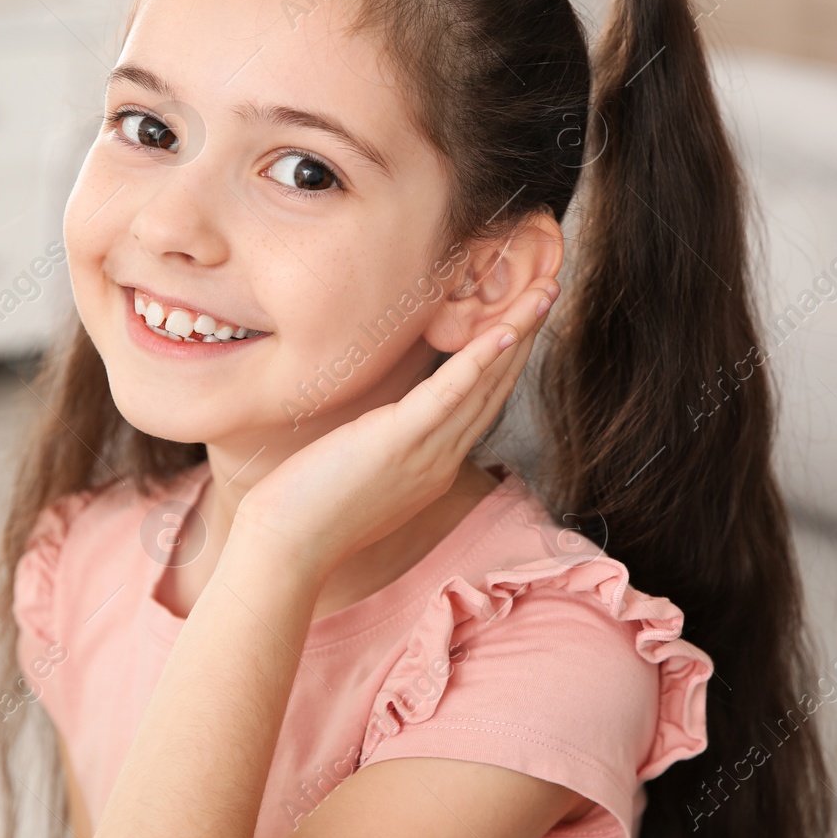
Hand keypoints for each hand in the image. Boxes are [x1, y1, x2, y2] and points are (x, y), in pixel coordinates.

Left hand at [232, 277, 560, 577]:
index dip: (506, 358)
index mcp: (434, 465)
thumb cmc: (307, 511)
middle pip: (495, 387)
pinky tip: (504, 329)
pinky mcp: (400, 440)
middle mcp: (442, 458)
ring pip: (485, 384)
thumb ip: (385, 448)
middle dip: (526, 336)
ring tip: (545, 291)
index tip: (523, 319)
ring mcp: (427, 452)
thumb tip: (379, 423)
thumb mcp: (361, 475)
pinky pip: (450, 394)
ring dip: (518, 334)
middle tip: (550, 290)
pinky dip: (479, 359)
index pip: (480, 402)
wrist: (286, 547)